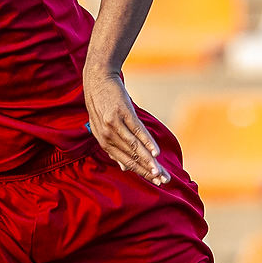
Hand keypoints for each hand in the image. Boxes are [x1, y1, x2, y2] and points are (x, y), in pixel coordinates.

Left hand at [83, 69, 165, 184]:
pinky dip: (147, 142)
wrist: (98, 80)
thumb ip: (114, 148)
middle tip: (163, 181)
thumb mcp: (103, 128)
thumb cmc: (103, 105)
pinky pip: (136, 130)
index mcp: (103, 141)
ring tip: (159, 172)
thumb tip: (124, 167)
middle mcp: (107, 135)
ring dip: (148, 160)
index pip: (125, 161)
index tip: (155, 181)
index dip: (141, 172)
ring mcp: (114, 124)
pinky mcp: (122, 113)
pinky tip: (156, 152)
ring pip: (134, 146)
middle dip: (147, 170)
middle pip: (131, 156)